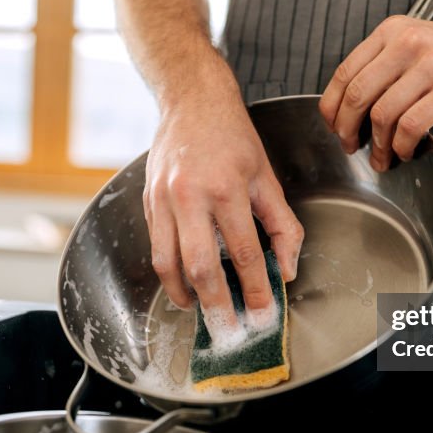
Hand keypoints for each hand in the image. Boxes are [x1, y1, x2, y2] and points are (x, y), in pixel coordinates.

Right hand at [143, 94, 303, 328]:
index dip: (255, 290)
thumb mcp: (267, 176)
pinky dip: (169, 273)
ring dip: (185, 296)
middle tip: (228, 332)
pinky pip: (156, 247)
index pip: (245, 252)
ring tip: (201, 314)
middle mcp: (191, 195)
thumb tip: (286, 268)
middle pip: (201, 266)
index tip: (262, 315)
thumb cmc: (232, 136)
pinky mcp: (147, 201)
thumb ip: (282, 224)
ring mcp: (163, 199)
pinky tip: (184, 286)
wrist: (190, 100)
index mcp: (227, 188)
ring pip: (168, 263)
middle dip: (216, 306)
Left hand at [318, 15, 432, 171]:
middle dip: (348, 129)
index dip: (332, 107)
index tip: (333, 127)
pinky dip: (402, 146)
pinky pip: (412, 125)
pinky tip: (406, 151)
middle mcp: (409, 43)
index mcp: (392, 31)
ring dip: (378, 145)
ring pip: (383, 114)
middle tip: (351, 147)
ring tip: (382, 158)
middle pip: (358, 95)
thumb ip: (381, 66)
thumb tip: (345, 110)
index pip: (345, 72)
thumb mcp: (414, 44)